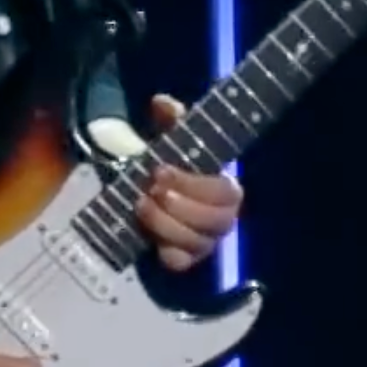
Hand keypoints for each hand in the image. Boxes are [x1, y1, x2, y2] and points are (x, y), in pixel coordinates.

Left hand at [131, 94, 242, 271]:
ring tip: (140, 205)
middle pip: (217, 222)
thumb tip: (162, 103)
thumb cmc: (171, 163)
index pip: (225, 193)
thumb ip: (171, 119)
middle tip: (150, 188)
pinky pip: (180, 263)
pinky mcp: (185, 259)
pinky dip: (165, 250)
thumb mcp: (171, 137)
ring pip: (197, 243)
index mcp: (226, 188)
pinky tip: (148, 236)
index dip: (195, 185)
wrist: (152, 190)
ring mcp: (204, 242)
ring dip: (166, 224)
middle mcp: (222, 219)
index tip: (160, 170)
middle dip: (181, 206)